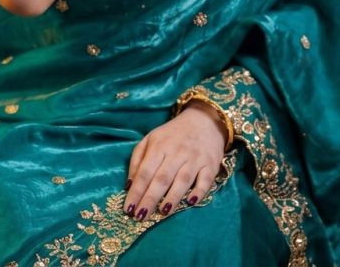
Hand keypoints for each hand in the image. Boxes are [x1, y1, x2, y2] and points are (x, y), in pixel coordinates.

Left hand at [123, 100, 226, 221]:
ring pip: (183, 179)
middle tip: (141, 217)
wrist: (203, 120)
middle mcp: (176, 152)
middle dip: (150, 198)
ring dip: (172, 197)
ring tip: (162, 212)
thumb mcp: (151, 139)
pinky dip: (199, 191)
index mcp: (159, 146)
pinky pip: (205, 180)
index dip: (137, 191)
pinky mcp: (211, 164)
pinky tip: (191, 201)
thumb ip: (137, 159)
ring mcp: (195, 158)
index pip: (145, 172)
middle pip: (162, 178)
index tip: (128, 209)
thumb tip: (129, 185)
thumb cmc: (172, 134)